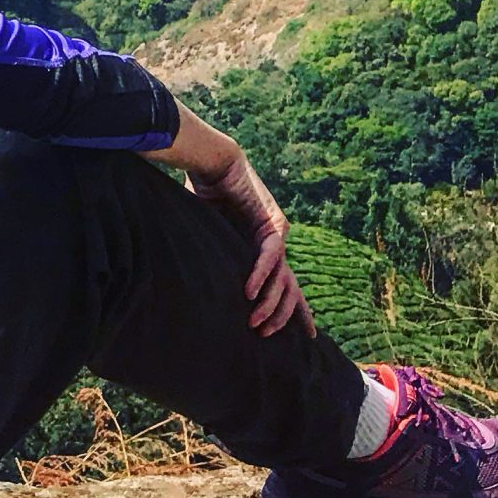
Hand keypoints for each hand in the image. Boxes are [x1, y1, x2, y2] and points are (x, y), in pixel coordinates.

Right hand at [159, 109, 315, 339]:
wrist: (215, 162)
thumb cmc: (207, 194)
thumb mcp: (211, 234)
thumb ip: (213, 256)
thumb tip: (191, 281)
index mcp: (262, 247)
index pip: (284, 284)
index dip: (295, 309)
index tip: (306, 335)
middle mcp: (276, 243)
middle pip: (291, 288)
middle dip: (284, 315)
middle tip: (267, 336)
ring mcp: (278, 234)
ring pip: (283, 278)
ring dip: (269, 303)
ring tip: (256, 324)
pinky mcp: (272, 223)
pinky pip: (270, 256)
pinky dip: (259, 275)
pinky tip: (250, 293)